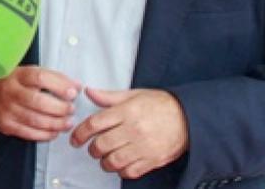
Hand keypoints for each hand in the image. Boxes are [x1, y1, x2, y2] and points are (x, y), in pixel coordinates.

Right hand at [0, 65, 78, 141]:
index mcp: (17, 75)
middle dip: (60, 108)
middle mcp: (10, 91)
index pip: (40, 78)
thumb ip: (53, 78)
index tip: (72, 92)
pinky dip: (46, 134)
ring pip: (36, 120)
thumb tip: (76, 85)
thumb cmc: (11, 83)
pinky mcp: (6, 125)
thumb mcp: (28, 73)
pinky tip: (54, 131)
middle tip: (71, 109)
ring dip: (57, 123)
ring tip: (67, 122)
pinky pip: (30, 133)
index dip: (59, 86)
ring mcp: (7, 109)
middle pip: (39, 101)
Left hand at [69, 87, 188, 178]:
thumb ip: (109, 96)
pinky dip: (121, 171)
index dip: (80, 133)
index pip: (95, 124)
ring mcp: (144, 146)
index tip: (75, 138)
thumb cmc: (161, 105)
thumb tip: (88, 92)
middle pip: (101, 144)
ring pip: (114, 161)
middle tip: (92, 149)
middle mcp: (133, 130)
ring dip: (104, 162)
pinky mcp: (153, 160)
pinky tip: (120, 165)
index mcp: (126, 111)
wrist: (189, 117)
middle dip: (92, 149)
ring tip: (104, 159)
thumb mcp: (134, 95)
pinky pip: (131, 171)